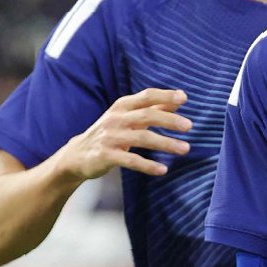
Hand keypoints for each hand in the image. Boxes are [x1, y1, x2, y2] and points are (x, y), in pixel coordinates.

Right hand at [57, 88, 191, 180]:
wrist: (77, 155)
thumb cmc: (109, 133)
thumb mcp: (128, 117)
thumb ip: (153, 108)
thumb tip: (180, 99)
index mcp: (122, 106)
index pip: (146, 96)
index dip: (164, 96)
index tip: (184, 98)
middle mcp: (115, 119)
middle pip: (146, 115)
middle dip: (169, 120)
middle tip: (189, 126)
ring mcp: (110, 137)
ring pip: (142, 138)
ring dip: (165, 143)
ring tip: (185, 149)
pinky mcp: (106, 155)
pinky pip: (131, 160)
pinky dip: (147, 165)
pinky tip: (163, 169)